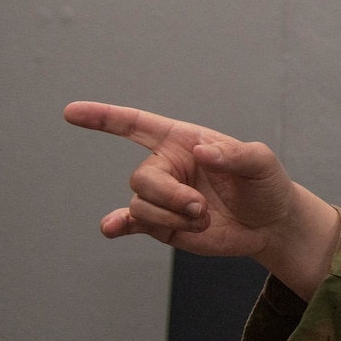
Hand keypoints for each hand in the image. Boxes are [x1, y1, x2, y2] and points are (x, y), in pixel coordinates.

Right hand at [64, 101, 340, 298]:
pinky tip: (113, 228)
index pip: (136, 125)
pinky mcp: (162, 224)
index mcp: (184, 141)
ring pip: (141, 205)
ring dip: (172, 216)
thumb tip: (202, 152)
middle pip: (141, 178)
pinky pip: (132, 223)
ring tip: (203, 219)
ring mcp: (162, 197)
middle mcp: (167, 166)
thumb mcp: (262, 163)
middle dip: (169, 196)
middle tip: (201, 208)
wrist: (270, 224)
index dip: (104, 117)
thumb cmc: (265, 185)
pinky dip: (118, 225)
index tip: (71, 112)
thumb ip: (237, 154)